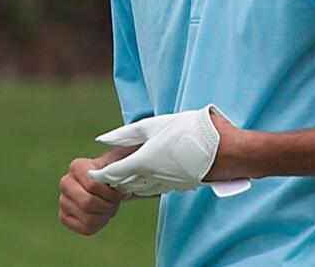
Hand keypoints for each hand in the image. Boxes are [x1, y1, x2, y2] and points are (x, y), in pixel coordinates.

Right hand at [58, 149, 134, 235]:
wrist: (109, 183)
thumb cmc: (117, 171)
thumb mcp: (123, 161)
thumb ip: (125, 161)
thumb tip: (130, 165)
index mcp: (77, 166)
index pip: (93, 186)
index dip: (112, 193)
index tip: (124, 193)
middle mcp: (65, 182)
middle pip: (88, 203)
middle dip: (109, 205)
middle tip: (117, 202)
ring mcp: (63, 200)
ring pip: (88, 218)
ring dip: (105, 215)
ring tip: (111, 207)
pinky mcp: (65, 216)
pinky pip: (85, 228)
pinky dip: (99, 224)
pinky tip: (103, 215)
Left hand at [87, 106, 224, 194]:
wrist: (224, 151)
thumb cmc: (190, 131)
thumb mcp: (156, 125)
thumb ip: (127, 134)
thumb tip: (102, 139)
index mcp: (142, 161)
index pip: (112, 173)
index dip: (99, 174)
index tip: (90, 173)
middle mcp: (150, 177)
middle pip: (123, 183)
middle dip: (111, 181)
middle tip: (103, 176)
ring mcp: (165, 184)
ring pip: (138, 188)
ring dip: (127, 184)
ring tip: (121, 178)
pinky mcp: (177, 186)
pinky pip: (153, 189)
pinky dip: (144, 185)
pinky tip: (147, 179)